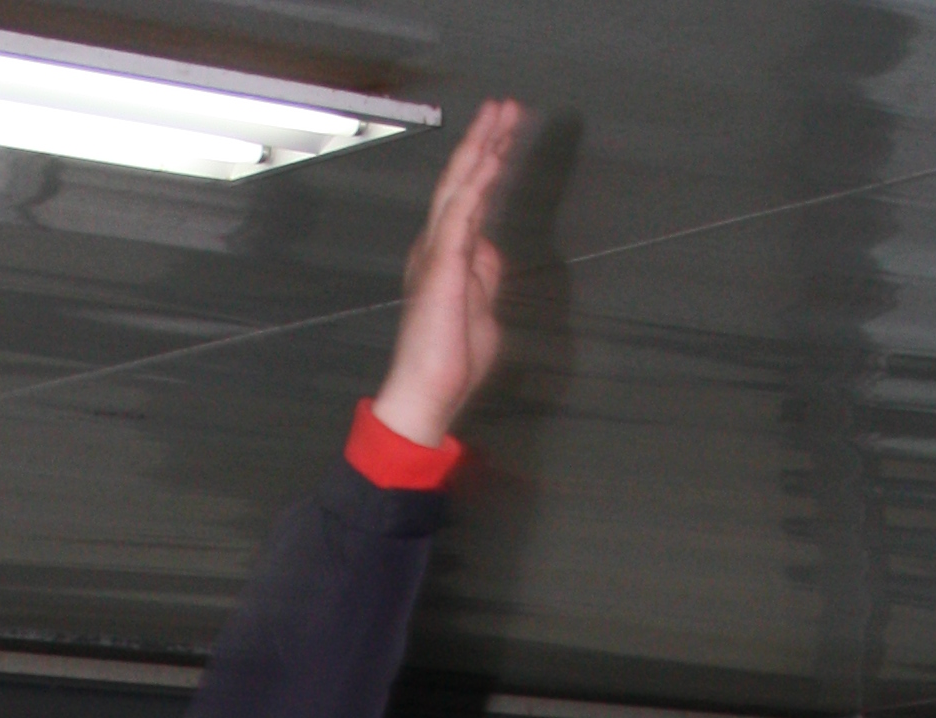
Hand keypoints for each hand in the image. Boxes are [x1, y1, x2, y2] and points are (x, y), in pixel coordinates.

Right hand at [367, 98, 524, 450]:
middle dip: (485, 140)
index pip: (471, 199)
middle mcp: (437, 246)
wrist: (428, 394)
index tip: (506, 136)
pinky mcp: (442, 263)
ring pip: (461, 185)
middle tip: (506, 106)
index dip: (489, 164)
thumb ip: (487, 278)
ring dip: (482, 147)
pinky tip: (491, 156)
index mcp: (447, 257)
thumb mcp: (483, 311)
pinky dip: (477, 181)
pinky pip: (461, 212)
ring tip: (502, 114)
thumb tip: (491, 251)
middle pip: (463, 180)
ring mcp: (437, 252)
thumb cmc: (453, 364)